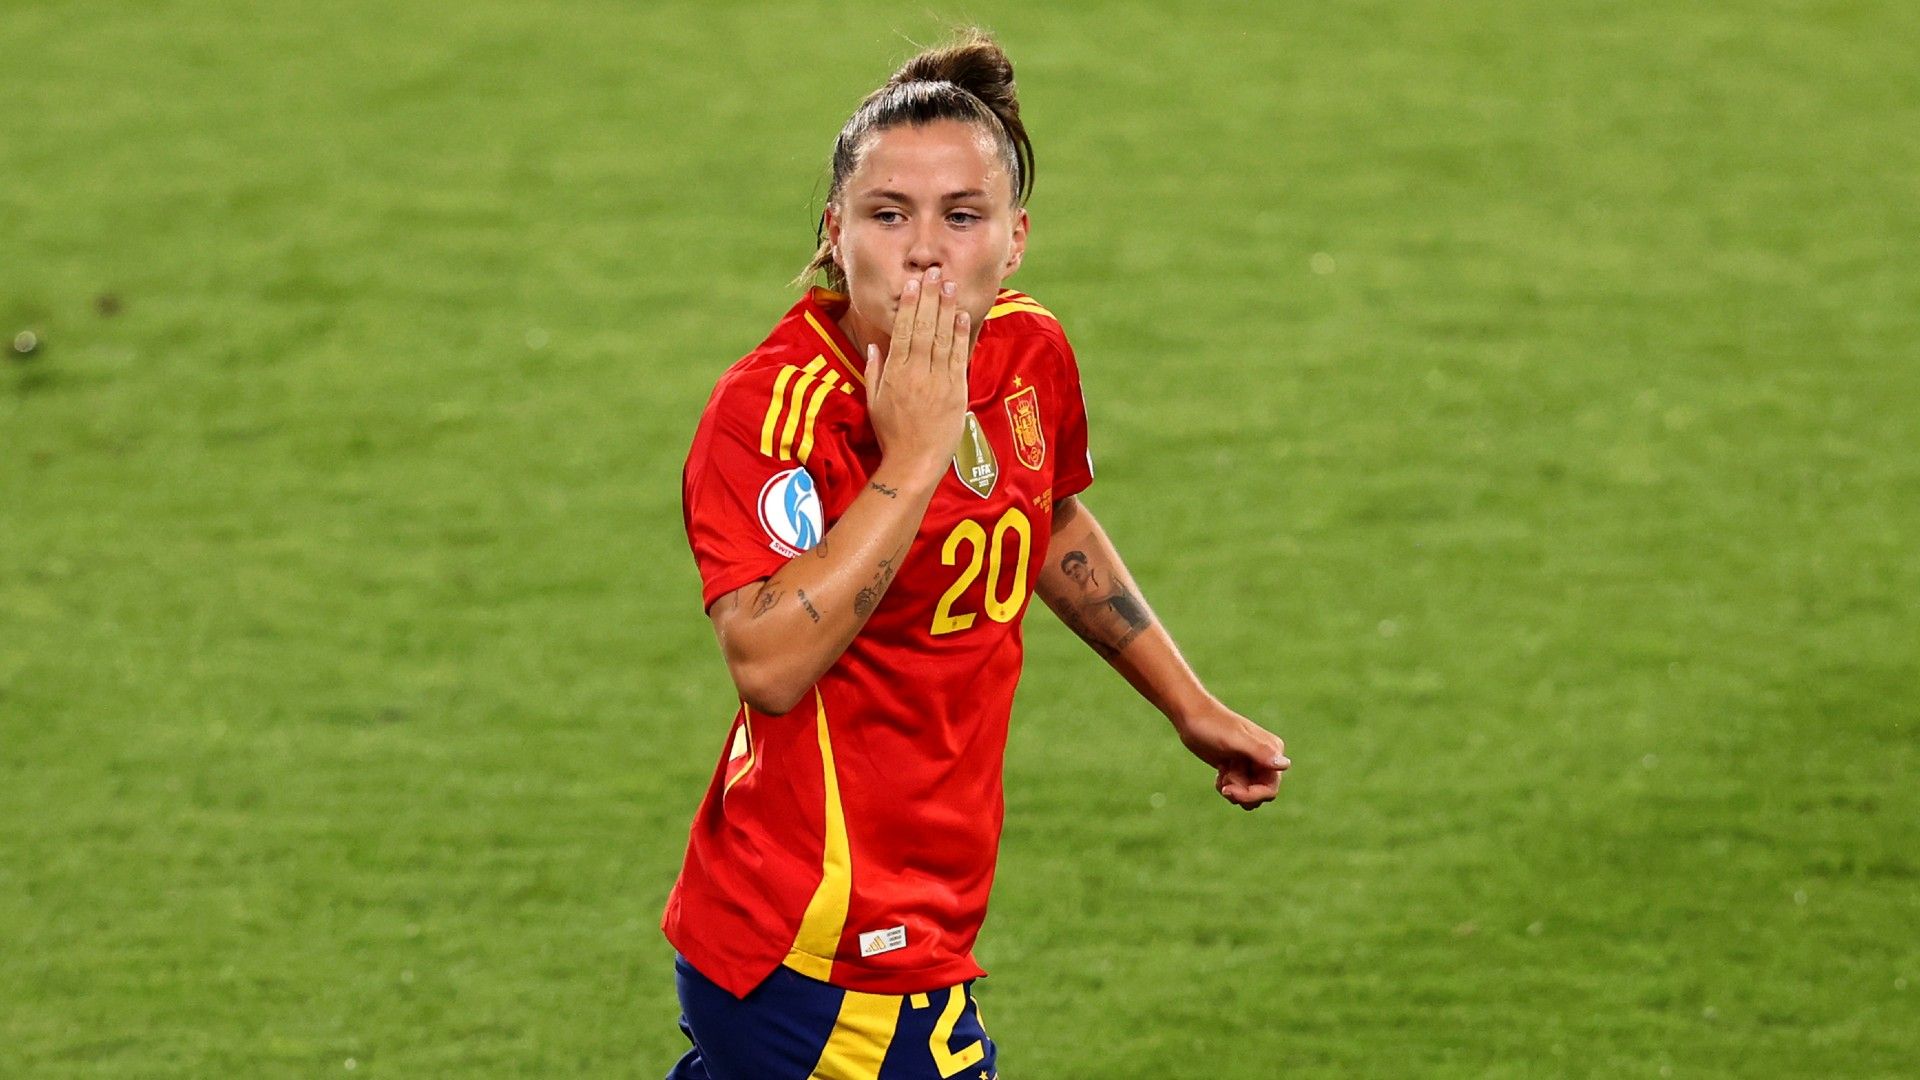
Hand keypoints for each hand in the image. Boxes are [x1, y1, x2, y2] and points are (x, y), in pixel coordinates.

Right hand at [864, 266, 970, 476]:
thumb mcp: (872, 402)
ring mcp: (938, 381)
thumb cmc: (892, 434)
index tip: (913, 285)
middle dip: (930, 298)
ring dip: (947, 309)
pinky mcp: (956, 391)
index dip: (909, 306)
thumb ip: (873, 372)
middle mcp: (916, 373)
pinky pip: (958, 357)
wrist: (914, 462)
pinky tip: (962, 315)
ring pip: (942, 337)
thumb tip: (873, 346)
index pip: (903, 331)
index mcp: (894, 373)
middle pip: (924, 328)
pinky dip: (961, 335)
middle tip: (934, 273)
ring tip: (950, 285)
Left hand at [1174, 703, 1290, 810]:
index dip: (1251, 795)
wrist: (1191, 717)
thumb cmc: (1212, 725)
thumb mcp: (1235, 740)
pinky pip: (1239, 789)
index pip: (1270, 789)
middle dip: (1241, 793)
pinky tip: (1219, 772)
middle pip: (1261, 794)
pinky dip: (1226, 786)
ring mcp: (1252, 763)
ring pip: (1250, 794)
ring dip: (1234, 790)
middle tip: (1224, 782)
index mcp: (1272, 751)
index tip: (1229, 789)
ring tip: (1222, 774)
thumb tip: (1285, 765)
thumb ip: (1260, 751)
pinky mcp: (1238, 767)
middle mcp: (1266, 758)